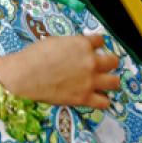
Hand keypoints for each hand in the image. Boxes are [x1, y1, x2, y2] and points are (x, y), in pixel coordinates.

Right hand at [0, 33, 119, 109]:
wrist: (26, 75)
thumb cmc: (36, 54)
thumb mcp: (56, 41)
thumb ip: (72, 45)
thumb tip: (75, 49)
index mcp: (83, 44)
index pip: (100, 40)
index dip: (96, 43)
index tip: (93, 47)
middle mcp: (91, 62)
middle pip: (113, 61)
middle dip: (109, 61)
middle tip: (102, 65)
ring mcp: (90, 81)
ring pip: (115, 82)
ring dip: (110, 80)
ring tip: (103, 82)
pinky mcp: (85, 98)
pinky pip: (105, 102)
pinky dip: (102, 100)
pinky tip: (95, 96)